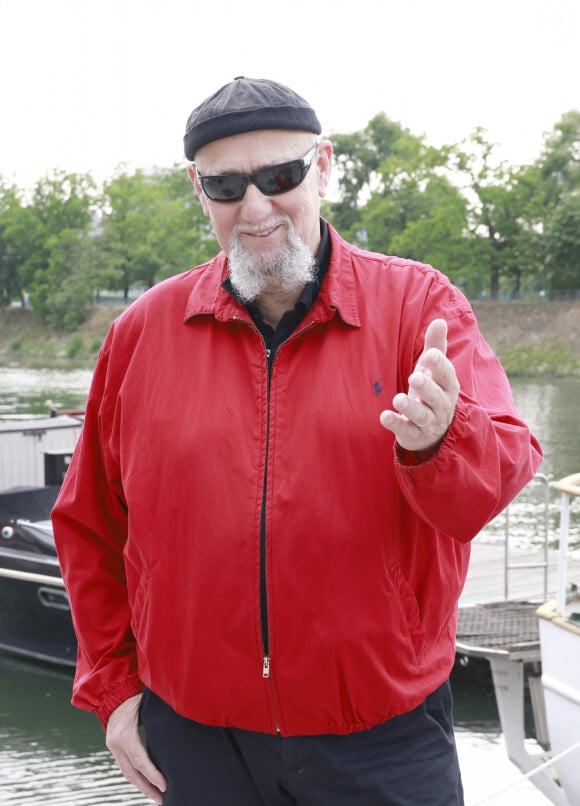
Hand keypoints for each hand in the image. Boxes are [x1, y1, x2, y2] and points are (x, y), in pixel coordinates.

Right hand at [105, 693, 166, 804]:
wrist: (113, 691)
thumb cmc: (135, 695)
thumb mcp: (147, 705)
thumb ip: (159, 718)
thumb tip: (179, 722)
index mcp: (125, 734)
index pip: (140, 760)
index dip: (153, 775)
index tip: (165, 786)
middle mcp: (116, 744)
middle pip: (132, 773)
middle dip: (147, 789)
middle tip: (162, 799)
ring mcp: (113, 746)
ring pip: (127, 773)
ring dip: (141, 786)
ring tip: (156, 795)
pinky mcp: (114, 747)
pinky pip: (125, 765)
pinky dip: (136, 775)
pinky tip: (147, 781)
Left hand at [380, 319, 458, 452]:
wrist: (435, 430)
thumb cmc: (433, 390)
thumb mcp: (433, 369)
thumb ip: (436, 346)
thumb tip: (440, 321)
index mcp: (447, 386)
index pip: (446, 374)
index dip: (439, 365)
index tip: (429, 354)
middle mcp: (441, 405)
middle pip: (436, 397)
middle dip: (426, 387)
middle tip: (414, 377)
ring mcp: (429, 422)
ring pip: (422, 416)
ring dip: (410, 407)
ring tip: (397, 399)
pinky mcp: (414, 434)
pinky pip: (406, 430)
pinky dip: (396, 424)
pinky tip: (384, 416)